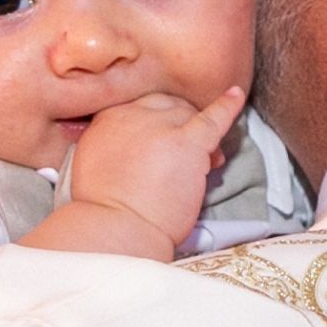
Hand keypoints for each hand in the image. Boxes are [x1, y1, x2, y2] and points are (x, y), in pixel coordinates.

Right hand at [67, 88, 247, 257]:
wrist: (116, 230)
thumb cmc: (104, 210)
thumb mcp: (90, 163)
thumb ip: (111, 144)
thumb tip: (130, 144)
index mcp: (108, 119)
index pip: (142, 106)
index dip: (158, 122)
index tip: (162, 140)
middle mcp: (133, 114)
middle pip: (166, 106)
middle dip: (180, 125)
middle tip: (187, 157)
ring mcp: (162, 126)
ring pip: (188, 115)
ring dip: (199, 133)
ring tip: (208, 161)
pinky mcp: (187, 143)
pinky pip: (212, 118)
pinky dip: (227, 107)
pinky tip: (236, 96)